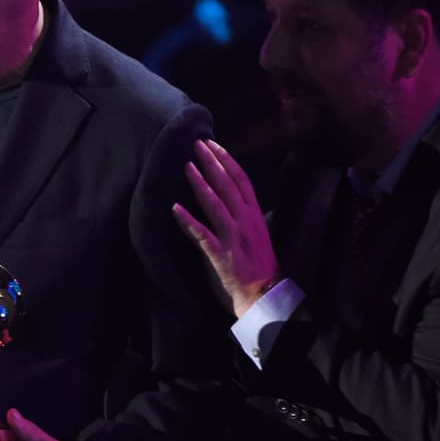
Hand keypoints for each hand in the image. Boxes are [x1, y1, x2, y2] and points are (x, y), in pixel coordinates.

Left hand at [172, 138, 280, 317]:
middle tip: (196, 144)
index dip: (227, 159)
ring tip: (186, 166)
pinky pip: (201, 234)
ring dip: (199, 183)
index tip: (214, 143)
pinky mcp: (220, 255)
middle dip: (211, 162)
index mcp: (255, 216)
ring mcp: (233, 238)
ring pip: (215, 204)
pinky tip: (174, 208)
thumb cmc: (259, 267)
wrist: (265, 297)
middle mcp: (245, 222)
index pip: (242, 180)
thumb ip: (246, 215)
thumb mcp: (258, 234)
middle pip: (227, 185)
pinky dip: (188, 220)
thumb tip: (233, 198)